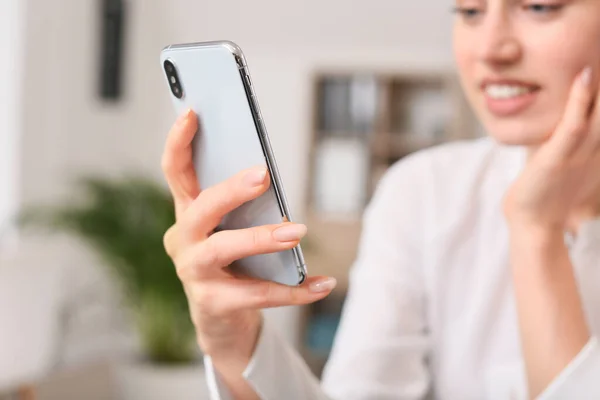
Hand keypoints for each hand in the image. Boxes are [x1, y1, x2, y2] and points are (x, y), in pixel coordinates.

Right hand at [161, 109, 336, 359]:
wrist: (220, 320)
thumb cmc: (230, 263)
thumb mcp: (229, 229)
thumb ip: (240, 204)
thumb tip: (268, 175)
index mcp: (187, 214)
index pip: (175, 172)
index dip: (178, 142)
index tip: (193, 112)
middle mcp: (182, 241)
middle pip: (199, 209)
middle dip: (230, 190)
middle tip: (263, 175)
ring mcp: (193, 274)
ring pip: (222, 249)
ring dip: (260, 238)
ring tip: (297, 231)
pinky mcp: (212, 304)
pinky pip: (257, 294)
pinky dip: (294, 289)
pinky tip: (323, 283)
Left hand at [504, 66, 599, 235]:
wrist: (533, 225)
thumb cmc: (544, 195)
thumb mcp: (562, 165)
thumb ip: (568, 143)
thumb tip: (566, 124)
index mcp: (597, 149)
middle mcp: (595, 148)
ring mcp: (579, 152)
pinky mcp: (559, 156)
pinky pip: (574, 124)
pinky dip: (581, 100)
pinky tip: (584, 77)